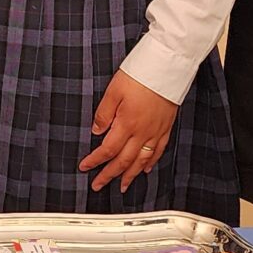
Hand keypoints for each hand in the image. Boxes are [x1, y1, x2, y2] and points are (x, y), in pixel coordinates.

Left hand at [80, 70, 176, 192]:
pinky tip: (145, 169)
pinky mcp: (166, 127)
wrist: (167, 66)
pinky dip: (151, 163)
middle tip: (99, 186)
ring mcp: (156, 131)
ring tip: (122, 186)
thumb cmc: (140, 74)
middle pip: (124, 161)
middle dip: (110, 175)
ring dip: (130, 175)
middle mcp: (142, 132)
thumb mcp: (114, 90)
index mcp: (126, 123)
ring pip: (141, 161)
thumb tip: (96, 132)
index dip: (95, 161)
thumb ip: (104, 113)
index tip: (85, 168)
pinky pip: (158, 151)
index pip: (107, 150)